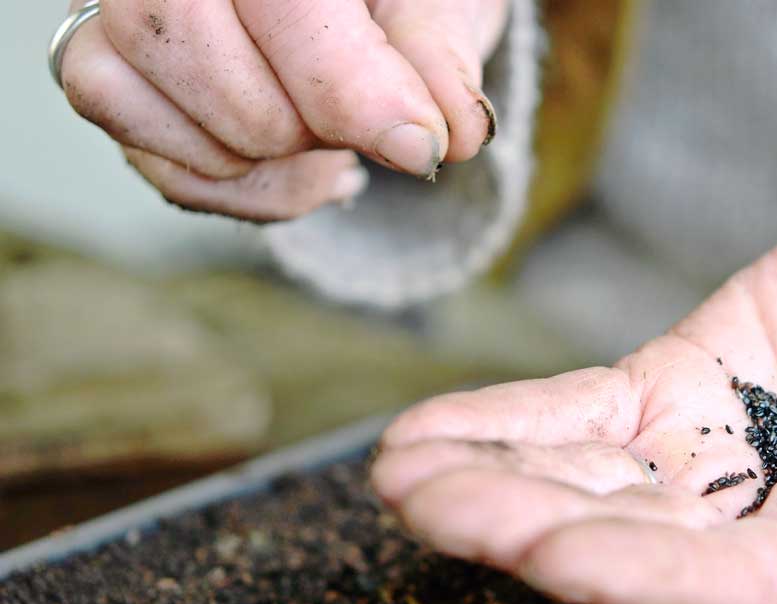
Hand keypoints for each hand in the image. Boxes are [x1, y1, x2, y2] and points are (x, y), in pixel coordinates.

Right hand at [60, 0, 508, 219]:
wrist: (356, 4)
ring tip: (325, 126)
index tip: (419, 144)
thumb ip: (439, 55)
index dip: (349, 87)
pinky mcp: (105, 87)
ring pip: (208, 146)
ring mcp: (116, 24)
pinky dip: (257, 191)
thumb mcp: (438, 1)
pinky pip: (179, 180)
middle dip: (317, 130)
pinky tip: (291, 154)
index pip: (280, 5)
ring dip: (293, 165)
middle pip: (231, 90)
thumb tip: (450, 133)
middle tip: (359, 114)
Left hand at [371, 196, 776, 603]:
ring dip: (489, 481)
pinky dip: (504, 425)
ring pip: (582, 484)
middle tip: (434, 507)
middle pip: (629, 542)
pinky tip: (430, 436)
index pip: (731, 589)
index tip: (554, 554)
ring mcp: (699, 465)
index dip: (641, 575)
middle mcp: (752, 526)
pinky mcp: (664, 401)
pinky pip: (575, 418)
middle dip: (526, 526)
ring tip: (404, 474)